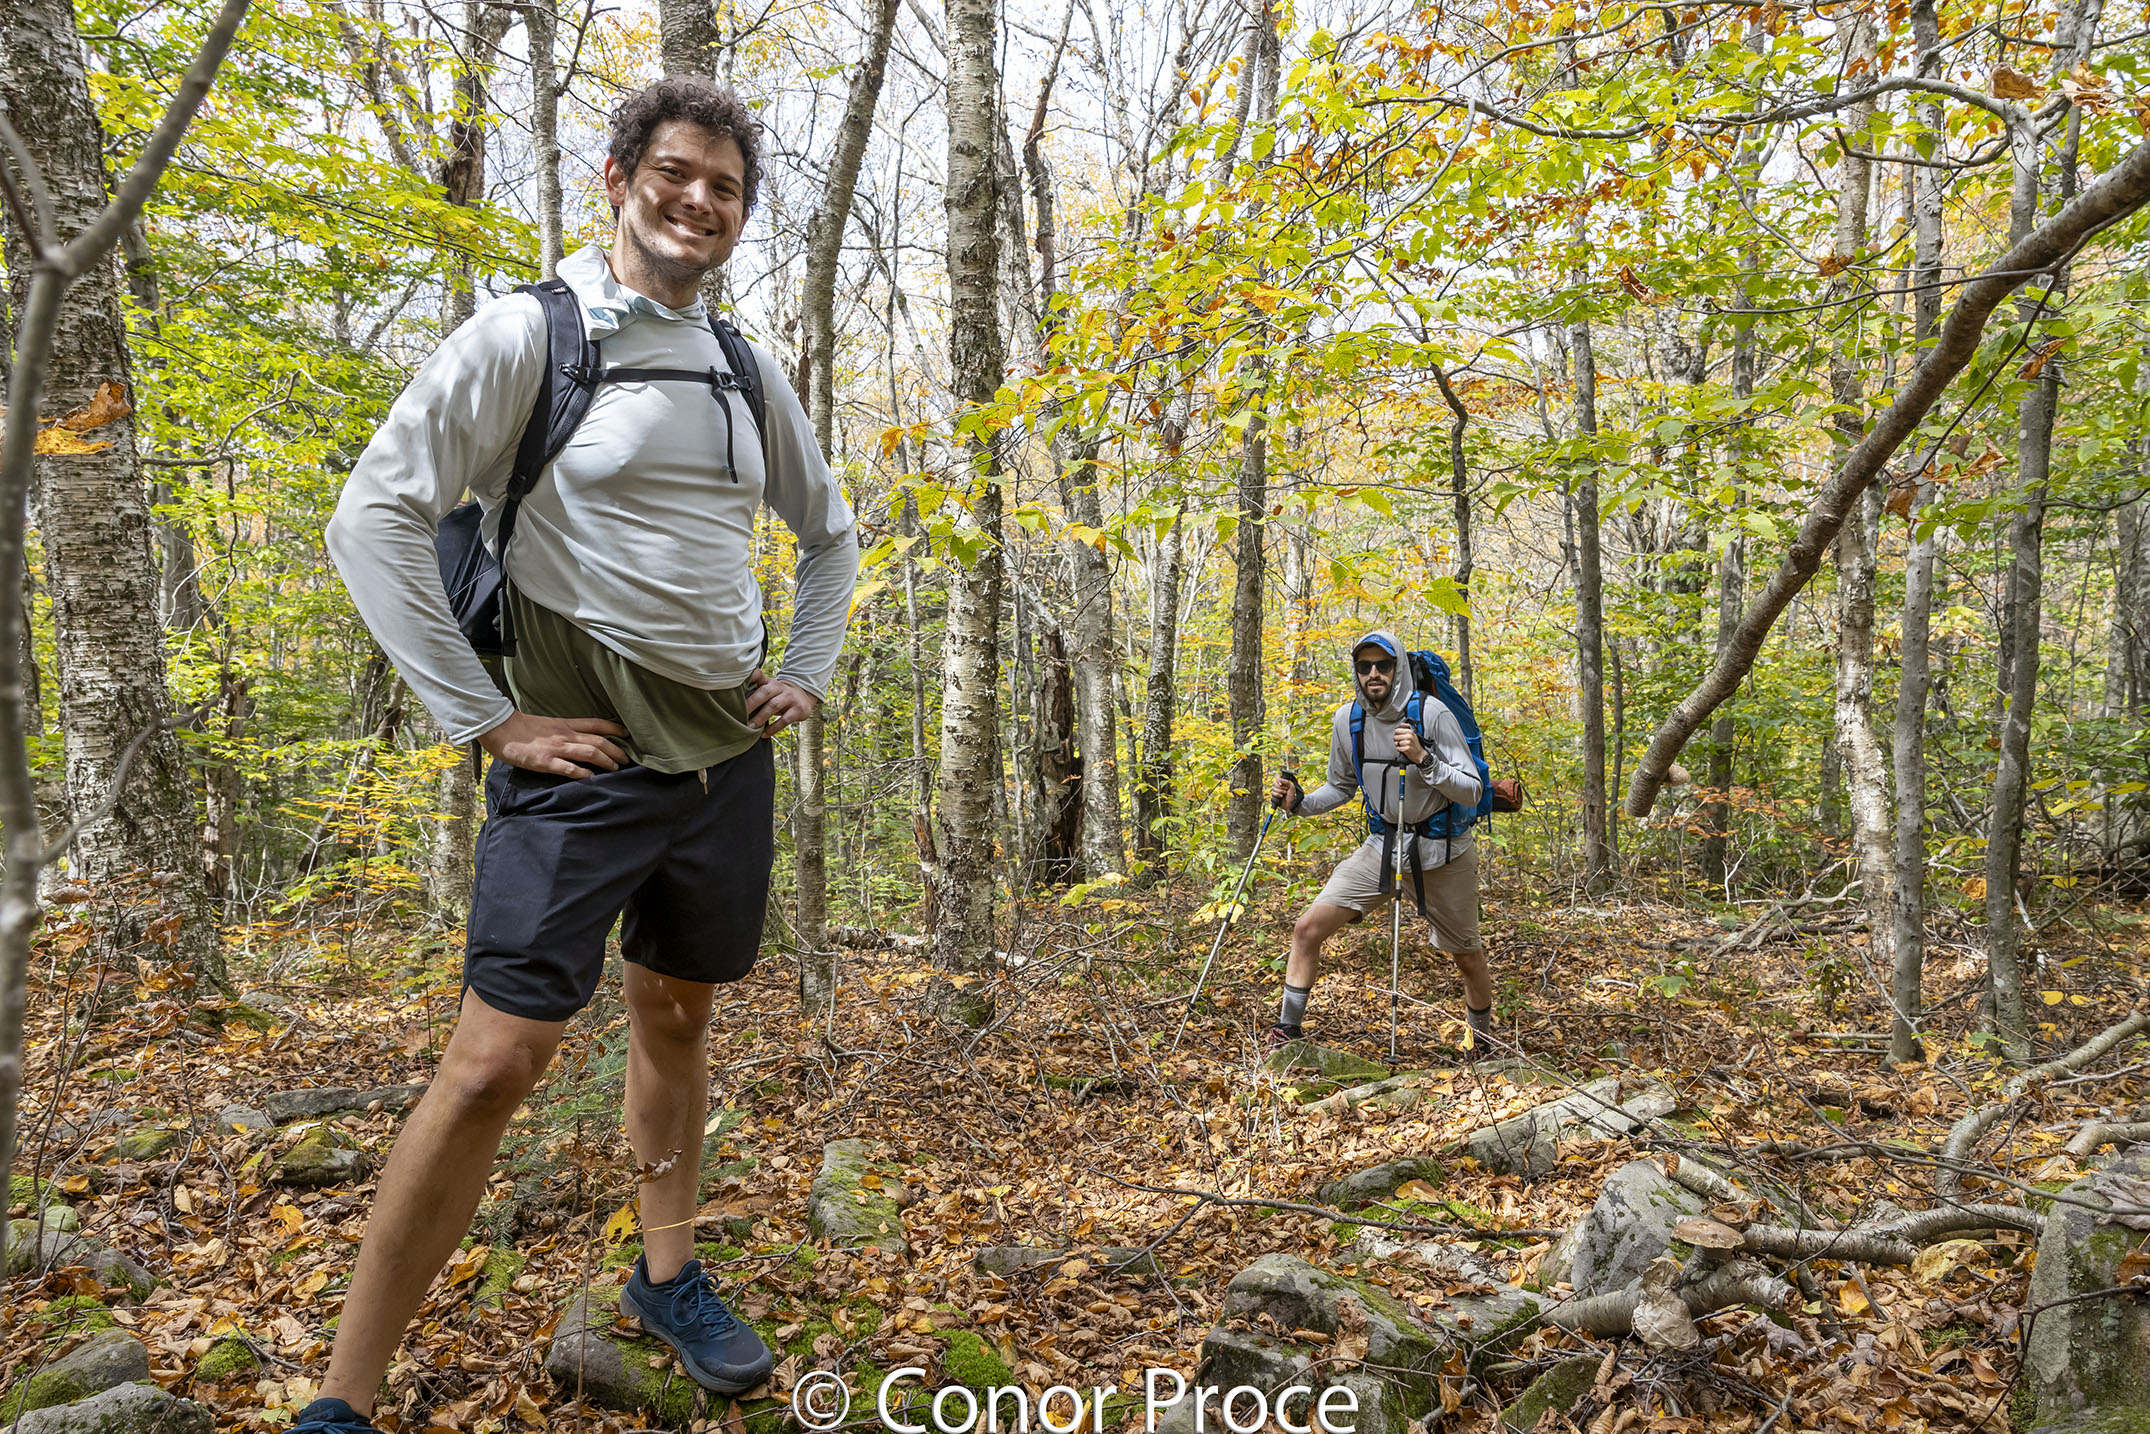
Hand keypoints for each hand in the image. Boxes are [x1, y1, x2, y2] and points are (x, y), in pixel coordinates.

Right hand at [478, 711, 629, 776]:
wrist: (501, 728)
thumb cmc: (523, 728)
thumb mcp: (549, 724)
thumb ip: (565, 730)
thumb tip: (581, 739)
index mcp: (566, 725)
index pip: (596, 723)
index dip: (614, 728)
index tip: (627, 734)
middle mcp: (565, 735)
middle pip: (598, 740)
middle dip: (615, 750)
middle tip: (626, 759)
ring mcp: (556, 748)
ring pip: (589, 752)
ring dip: (606, 760)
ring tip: (616, 768)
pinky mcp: (545, 761)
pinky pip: (568, 768)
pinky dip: (582, 773)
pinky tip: (592, 777)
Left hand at [745, 670, 818, 735]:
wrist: (804, 696)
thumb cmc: (779, 694)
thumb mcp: (770, 688)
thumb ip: (756, 688)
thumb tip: (734, 696)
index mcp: (770, 682)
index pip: (759, 676)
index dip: (750, 678)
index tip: (739, 684)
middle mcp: (780, 687)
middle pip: (765, 692)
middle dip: (752, 703)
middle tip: (740, 714)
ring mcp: (790, 698)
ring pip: (774, 706)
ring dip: (761, 717)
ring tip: (750, 726)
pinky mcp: (798, 710)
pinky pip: (784, 720)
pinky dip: (773, 728)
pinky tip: (764, 734)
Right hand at [1270, 773, 1300, 811]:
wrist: (1290, 803)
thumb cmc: (1292, 795)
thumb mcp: (1291, 787)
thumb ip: (1286, 782)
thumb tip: (1279, 778)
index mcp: (1282, 782)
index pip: (1277, 776)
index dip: (1278, 779)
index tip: (1281, 784)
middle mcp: (1278, 785)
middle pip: (1274, 782)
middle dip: (1280, 787)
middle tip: (1285, 790)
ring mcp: (1275, 790)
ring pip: (1273, 788)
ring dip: (1279, 791)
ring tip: (1284, 794)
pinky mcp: (1274, 795)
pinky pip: (1272, 792)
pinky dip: (1277, 794)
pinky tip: (1281, 796)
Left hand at [1393, 724, 1426, 763]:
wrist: (1419, 753)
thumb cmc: (1415, 744)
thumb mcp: (1413, 734)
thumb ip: (1408, 727)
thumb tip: (1401, 724)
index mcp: (1410, 731)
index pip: (1397, 730)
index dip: (1396, 734)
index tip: (1399, 736)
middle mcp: (1409, 736)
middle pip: (1395, 737)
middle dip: (1396, 740)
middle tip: (1400, 741)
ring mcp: (1408, 742)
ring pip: (1396, 743)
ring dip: (1398, 745)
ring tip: (1402, 745)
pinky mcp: (1407, 748)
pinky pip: (1398, 748)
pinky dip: (1399, 749)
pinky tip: (1402, 749)